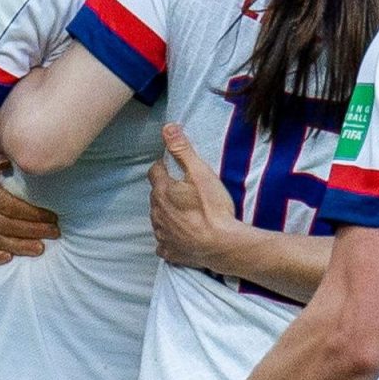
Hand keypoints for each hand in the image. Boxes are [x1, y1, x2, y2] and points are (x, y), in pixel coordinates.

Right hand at [0, 143, 59, 265]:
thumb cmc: (8, 167)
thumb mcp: (4, 153)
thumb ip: (2, 152)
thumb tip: (3, 161)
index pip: (5, 204)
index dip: (30, 212)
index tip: (54, 216)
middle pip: (2, 223)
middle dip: (32, 230)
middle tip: (55, 232)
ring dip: (20, 245)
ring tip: (42, 248)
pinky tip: (9, 259)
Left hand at [149, 123, 245, 271]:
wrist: (223, 244)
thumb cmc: (213, 208)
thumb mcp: (201, 173)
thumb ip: (183, 150)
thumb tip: (167, 128)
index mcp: (162, 192)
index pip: (154, 172)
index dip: (165, 167)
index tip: (176, 168)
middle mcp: (157, 213)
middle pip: (156, 195)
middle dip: (166, 190)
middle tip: (185, 189)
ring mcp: (162, 234)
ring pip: (158, 218)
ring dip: (168, 213)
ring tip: (186, 211)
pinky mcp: (170, 251)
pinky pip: (163, 242)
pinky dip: (170, 237)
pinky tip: (182, 235)